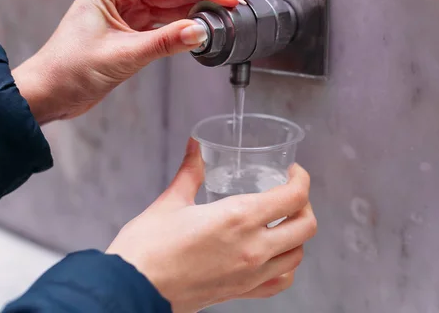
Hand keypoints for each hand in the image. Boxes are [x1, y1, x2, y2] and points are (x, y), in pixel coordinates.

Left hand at [12, 0, 255, 123]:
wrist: (48, 93)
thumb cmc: (69, 69)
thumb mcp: (123, 55)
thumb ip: (165, 42)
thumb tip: (201, 31)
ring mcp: (126, 9)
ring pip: (171, 7)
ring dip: (199, 11)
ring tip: (231, 10)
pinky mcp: (130, 28)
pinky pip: (164, 24)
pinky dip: (184, 27)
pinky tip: (205, 26)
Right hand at [106, 139, 316, 312]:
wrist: (132, 287)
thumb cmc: (147, 247)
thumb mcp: (171, 201)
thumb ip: (190, 171)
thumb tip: (195, 146)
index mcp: (237, 218)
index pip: (292, 197)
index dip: (300, 179)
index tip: (293, 172)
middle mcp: (252, 248)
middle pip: (305, 226)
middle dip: (304, 204)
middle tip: (288, 193)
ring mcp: (250, 274)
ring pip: (298, 255)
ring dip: (297, 235)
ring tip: (282, 222)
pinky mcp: (240, 292)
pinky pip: (280, 282)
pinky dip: (286, 266)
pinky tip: (274, 255)